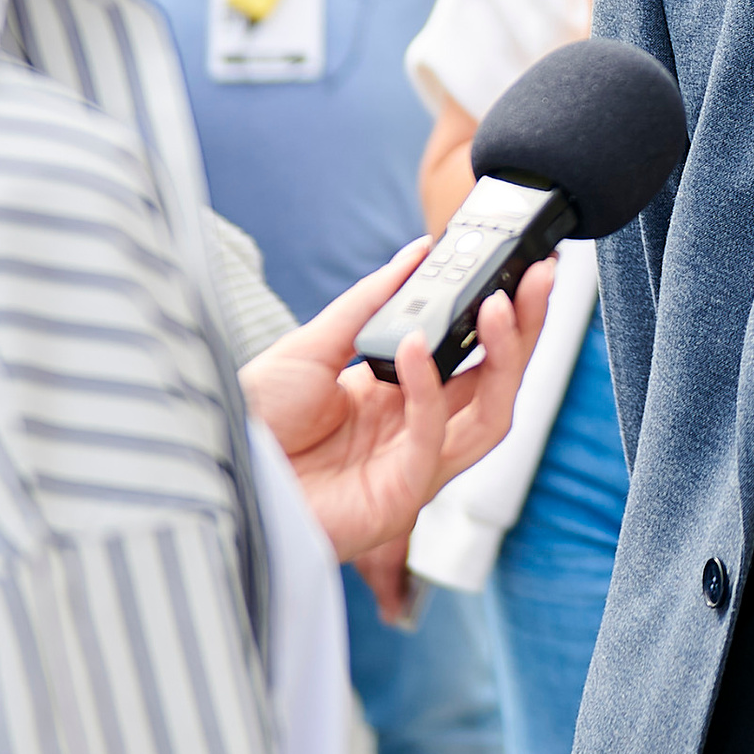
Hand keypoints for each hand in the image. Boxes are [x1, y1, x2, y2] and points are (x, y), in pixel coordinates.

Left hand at [241, 242, 557, 594]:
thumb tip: (417, 254)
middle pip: (496, 384)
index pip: (473, 356)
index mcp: (401, 400)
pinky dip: (428, 390)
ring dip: (503, 358)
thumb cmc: (257, 426)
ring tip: (500, 303)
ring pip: (490, 417)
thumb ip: (368, 304)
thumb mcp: (312, 347)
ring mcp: (413, 470)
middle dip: (525, 329)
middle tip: (539, 275)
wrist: (213, 481)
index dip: (503, 315)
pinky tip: (414, 346)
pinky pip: (431, 440)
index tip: (522, 264)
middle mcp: (417, 435)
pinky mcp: (398, 499)